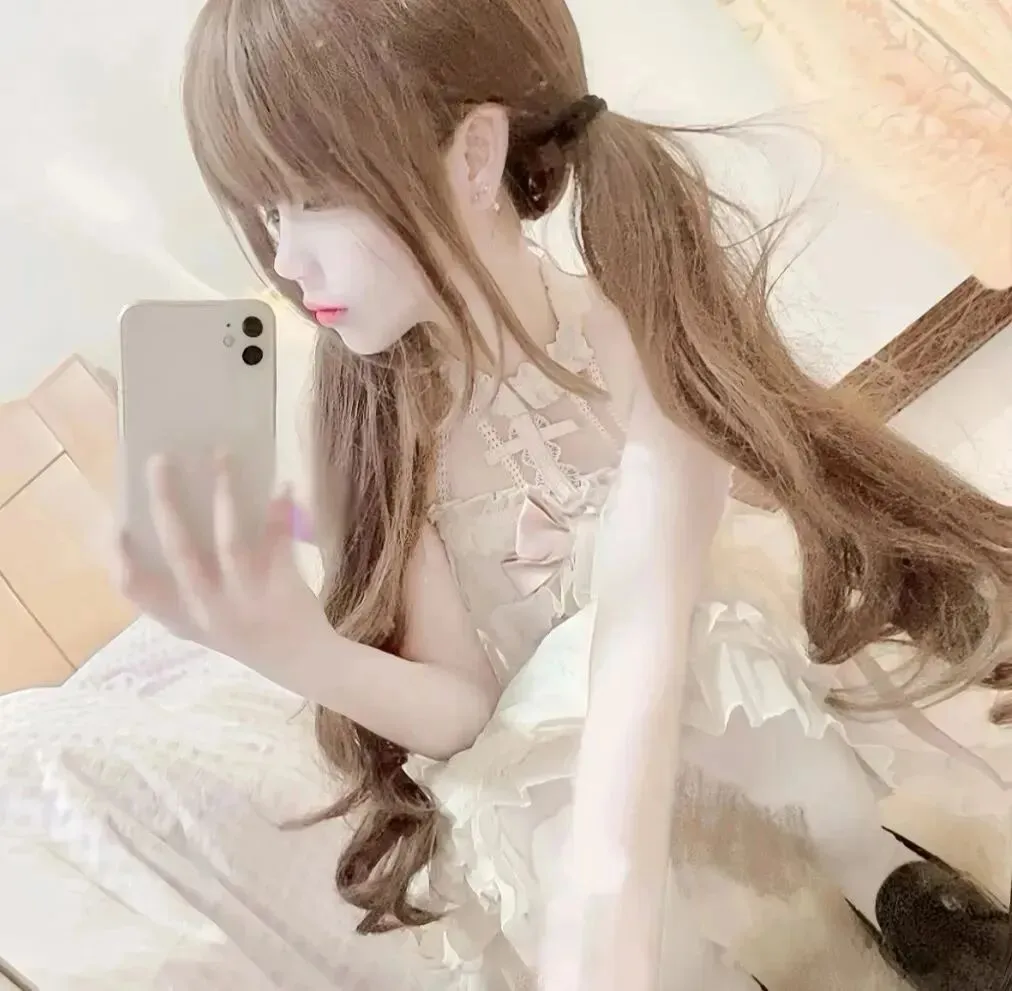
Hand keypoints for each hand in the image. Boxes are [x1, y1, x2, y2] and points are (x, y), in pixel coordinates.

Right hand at [119, 454, 327, 668]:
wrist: (305, 663)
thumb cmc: (248, 631)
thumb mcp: (209, 619)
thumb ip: (189, 583)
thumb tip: (178, 510)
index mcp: (183, 618)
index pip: (137, 591)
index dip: (119, 556)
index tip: (115, 521)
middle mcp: (210, 610)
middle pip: (180, 550)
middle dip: (166, 501)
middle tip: (161, 459)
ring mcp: (247, 602)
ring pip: (230, 541)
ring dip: (225, 493)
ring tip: (222, 455)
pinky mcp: (282, 590)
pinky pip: (278, 542)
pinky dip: (278, 511)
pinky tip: (282, 484)